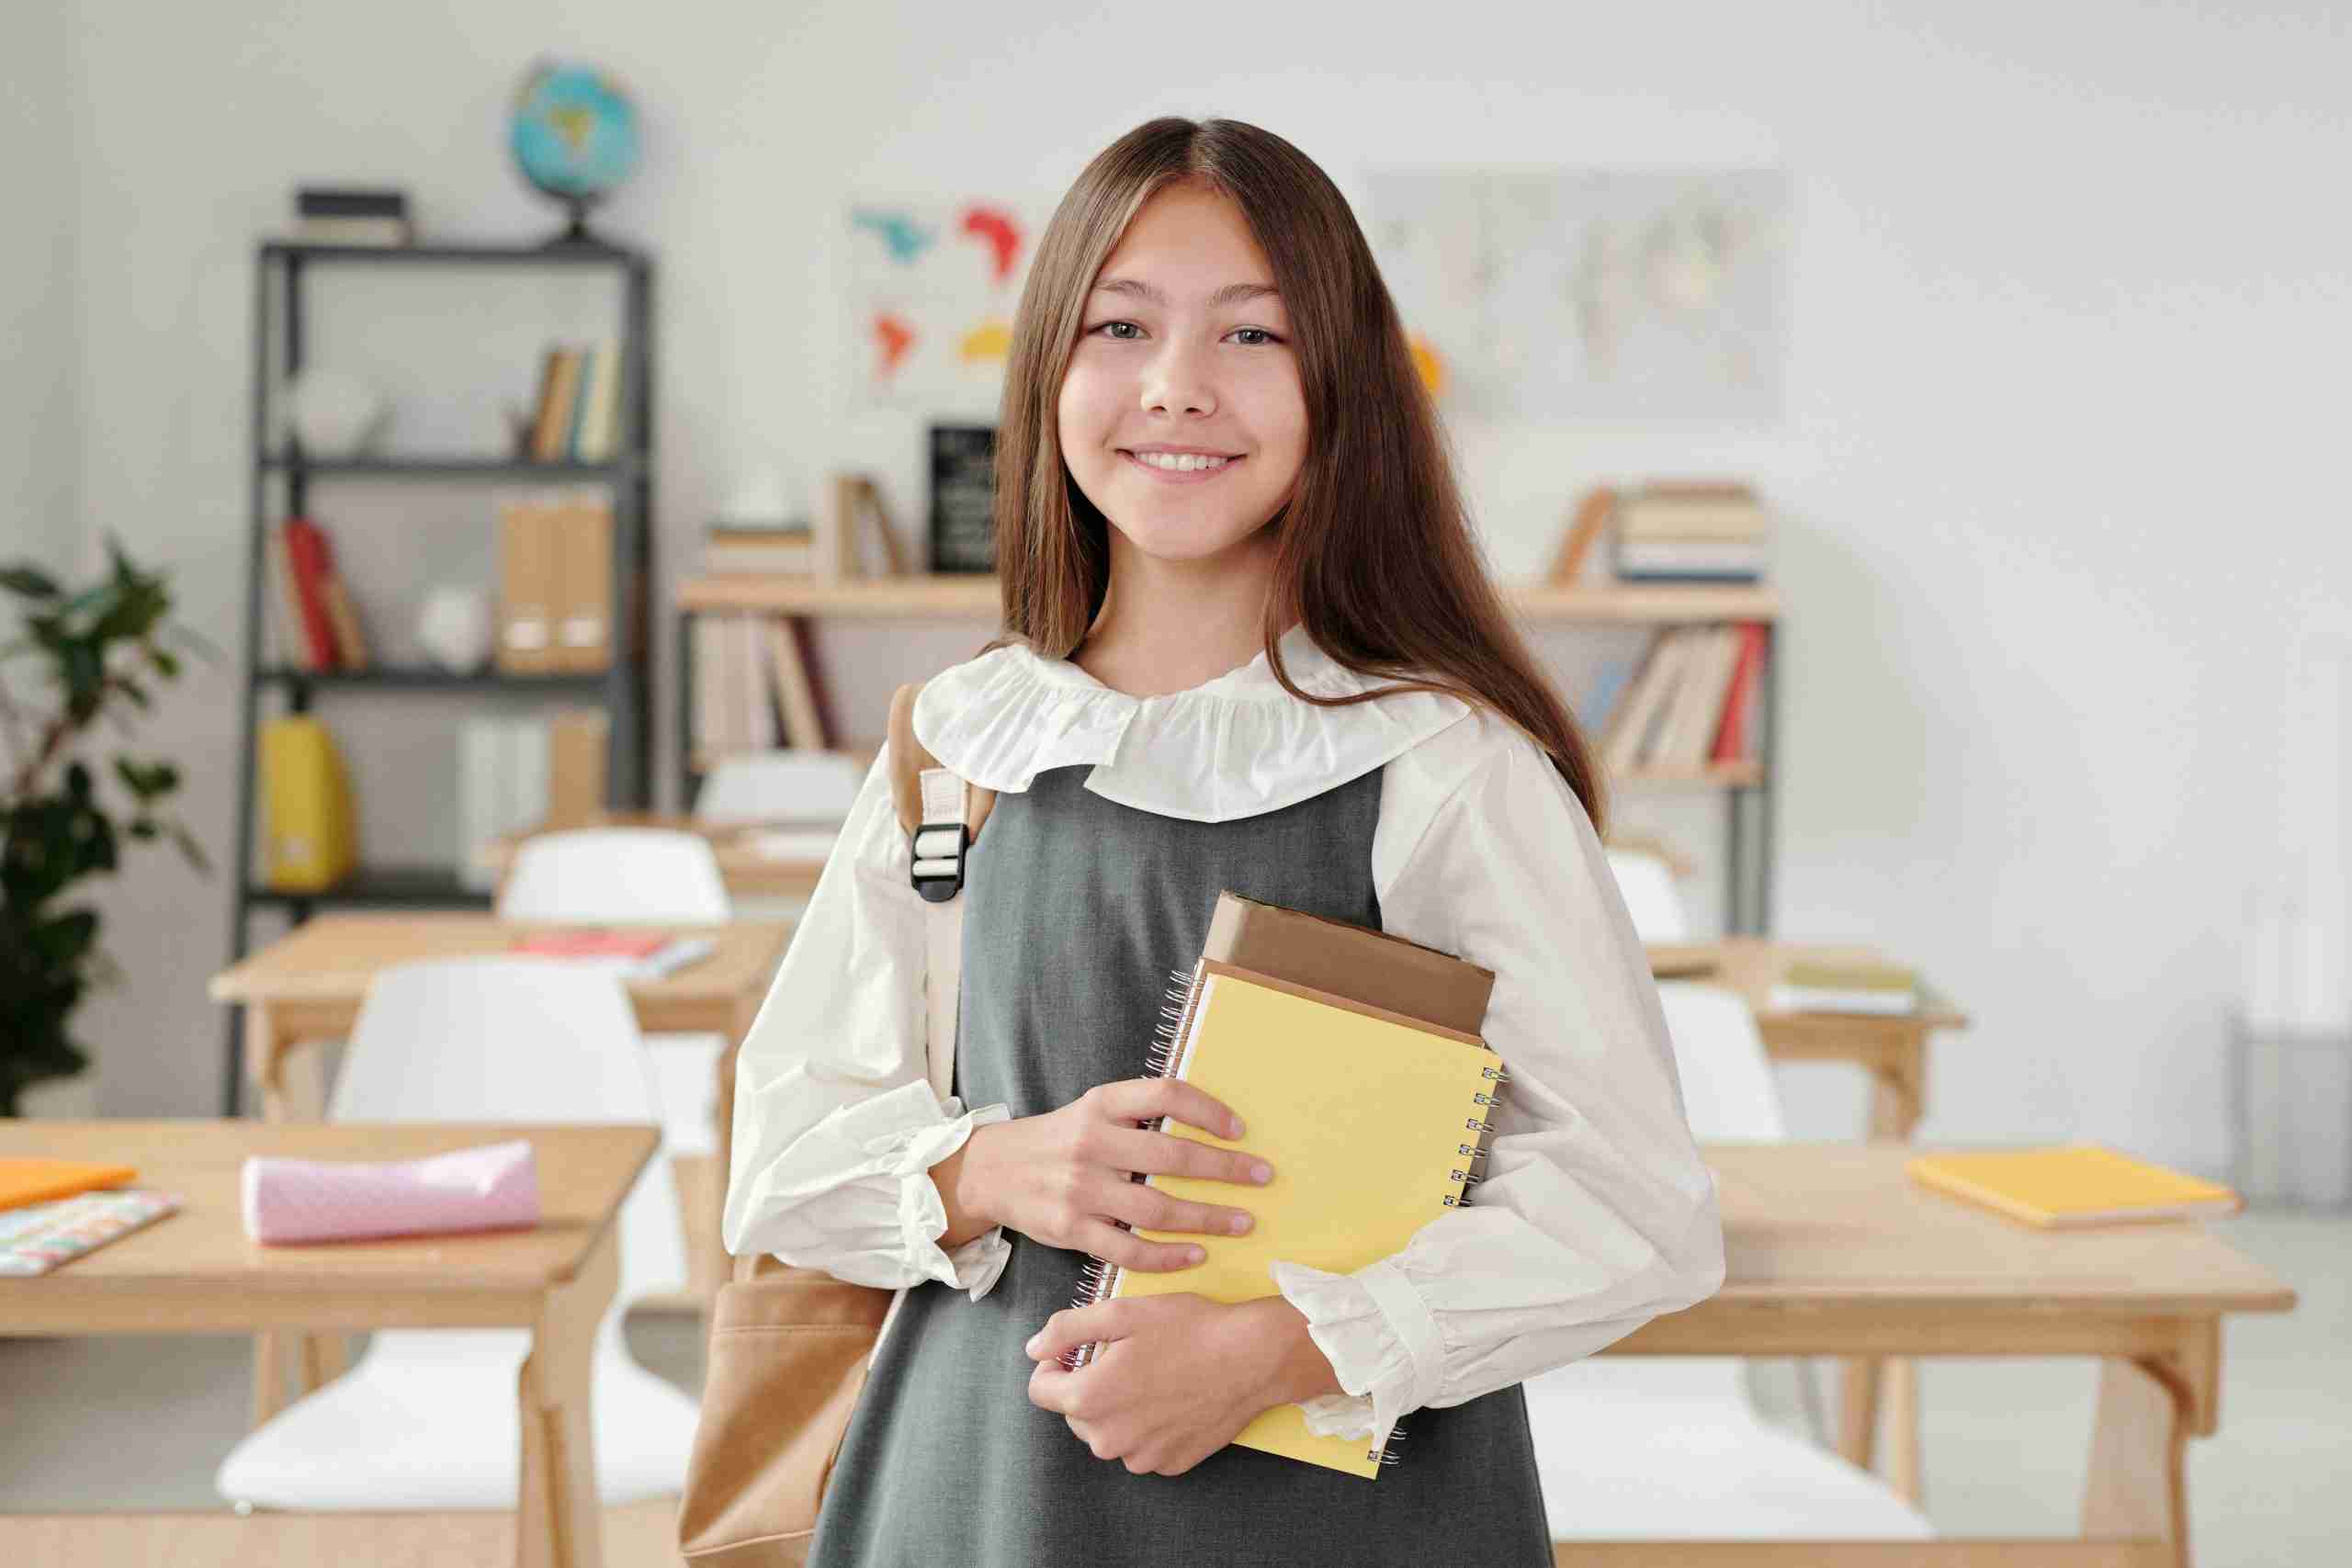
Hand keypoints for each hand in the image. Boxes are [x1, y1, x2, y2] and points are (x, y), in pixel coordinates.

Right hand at [959, 1078, 1274, 1271]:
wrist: (991, 1171)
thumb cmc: (1058, 1140)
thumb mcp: (1091, 1110)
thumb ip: (1138, 1114)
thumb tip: (1209, 1125)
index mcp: (1100, 1104)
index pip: (1165, 1095)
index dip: (1208, 1110)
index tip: (1239, 1129)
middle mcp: (1091, 1142)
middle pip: (1171, 1156)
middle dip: (1225, 1169)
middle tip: (1262, 1177)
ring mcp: (1080, 1188)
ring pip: (1157, 1209)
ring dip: (1207, 1218)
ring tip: (1242, 1222)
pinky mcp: (1071, 1229)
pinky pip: (1129, 1250)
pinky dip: (1168, 1256)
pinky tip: (1196, 1255)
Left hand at [1023, 1294, 1301, 1475]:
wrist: (1252, 1358)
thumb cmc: (1188, 1329)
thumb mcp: (1121, 1312)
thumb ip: (1067, 1329)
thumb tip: (1035, 1349)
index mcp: (1089, 1399)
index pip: (1040, 1390)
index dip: (1054, 1365)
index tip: (1076, 1351)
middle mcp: (1109, 1439)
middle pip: (1076, 1413)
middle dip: (1090, 1386)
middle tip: (1126, 1357)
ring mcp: (1141, 1457)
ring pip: (1109, 1431)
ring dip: (1119, 1408)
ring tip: (1153, 1376)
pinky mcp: (1170, 1464)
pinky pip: (1142, 1446)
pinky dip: (1148, 1426)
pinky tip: (1173, 1398)